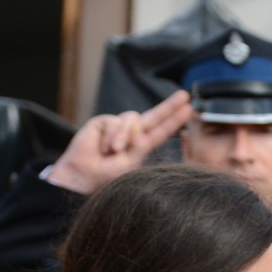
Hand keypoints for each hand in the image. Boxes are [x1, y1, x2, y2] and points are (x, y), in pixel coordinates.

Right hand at [46, 91, 191, 194]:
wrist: (82, 177)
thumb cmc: (106, 174)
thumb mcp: (130, 162)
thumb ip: (139, 144)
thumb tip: (141, 127)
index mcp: (142, 146)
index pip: (161, 131)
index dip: (175, 120)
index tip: (189, 109)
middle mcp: (132, 133)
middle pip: (154, 116)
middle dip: (169, 106)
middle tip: (184, 95)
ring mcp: (118, 126)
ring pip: (133, 120)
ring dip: (125, 136)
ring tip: (114, 151)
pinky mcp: (104, 122)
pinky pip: (115, 122)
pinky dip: (112, 136)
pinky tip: (103, 148)